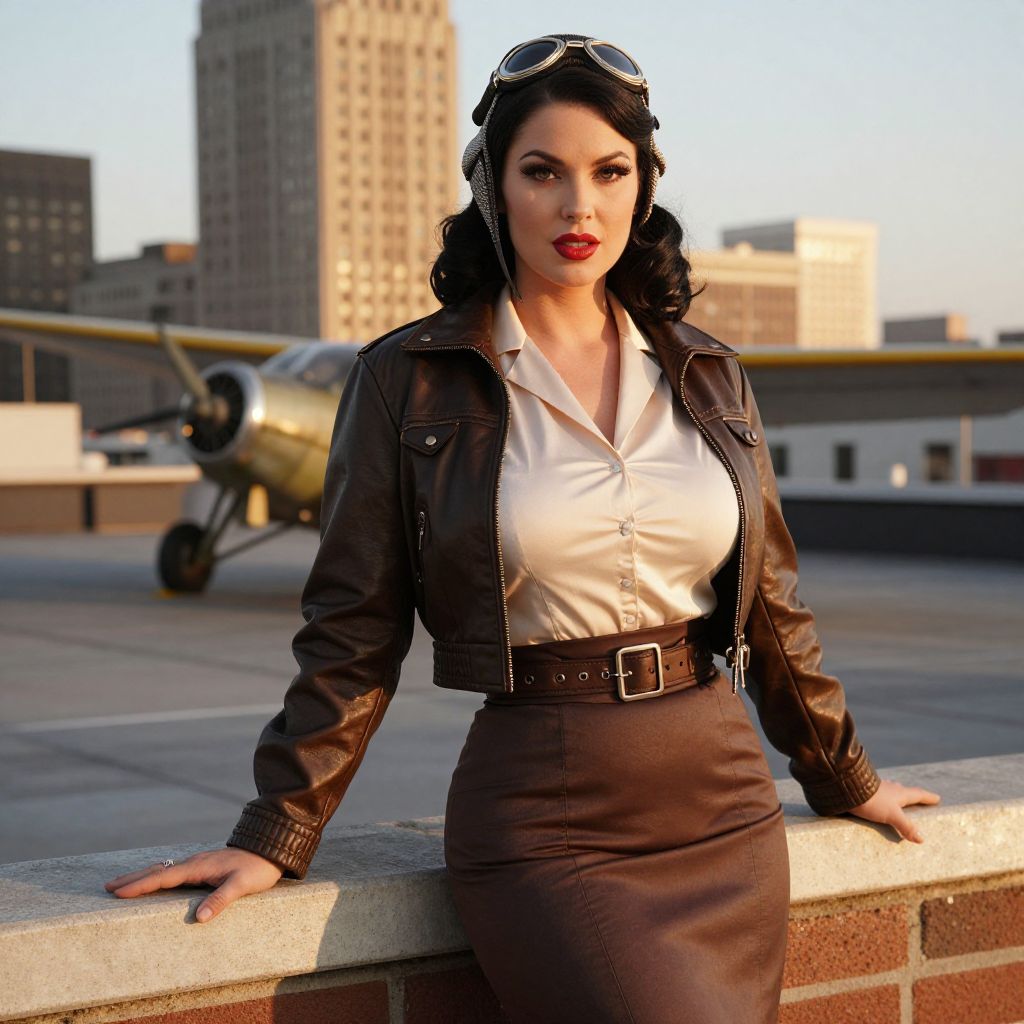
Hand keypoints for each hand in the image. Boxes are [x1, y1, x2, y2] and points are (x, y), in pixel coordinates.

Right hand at [104, 848, 283, 922]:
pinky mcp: (204, 865)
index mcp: (199, 867)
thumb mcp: (242, 885)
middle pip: (157, 871)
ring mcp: (199, 862)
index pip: (163, 878)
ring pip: (164, 869)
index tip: (117, 892)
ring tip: (123, 883)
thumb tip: (199, 918)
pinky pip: (174, 870)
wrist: (272, 849)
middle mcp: (195, 862)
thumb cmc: (258, 868)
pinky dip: (157, 875)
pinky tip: (155, 879)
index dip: (140, 885)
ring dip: (143, 876)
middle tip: (108, 887)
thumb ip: (221, 899)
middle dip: (132, 879)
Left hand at [846, 778, 940, 842]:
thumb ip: (906, 827)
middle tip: (918, 798)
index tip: (937, 798)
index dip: (928, 797)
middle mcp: (890, 788)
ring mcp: (877, 788)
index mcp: (900, 793)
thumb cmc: (873, 801)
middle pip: (905, 791)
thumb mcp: (892, 815)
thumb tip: (922, 839)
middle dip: (912, 795)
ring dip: (897, 795)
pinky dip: (884, 798)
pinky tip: (878, 800)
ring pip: (891, 791)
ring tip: (898, 799)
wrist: (847, 789)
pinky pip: (879, 794)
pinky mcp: (866, 792)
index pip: (918, 794)